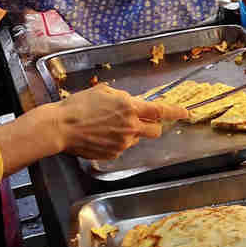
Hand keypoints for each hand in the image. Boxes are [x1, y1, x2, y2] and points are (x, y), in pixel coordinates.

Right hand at [47, 85, 187, 160]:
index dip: (175, 112)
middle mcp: (130, 126)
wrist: (60, 127)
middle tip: (140, 121)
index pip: (160, 110)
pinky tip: (100, 136)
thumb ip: (122, 97)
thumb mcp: (102, 92)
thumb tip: (130, 102)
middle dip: (152, 126)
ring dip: (130, 133)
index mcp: (129, 107)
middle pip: (155, 130)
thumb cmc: (78, 105)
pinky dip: (116, 141)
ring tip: (107, 127)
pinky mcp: (114, 154)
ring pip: (137, 139)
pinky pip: (122, 147)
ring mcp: (123, 142)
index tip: (185, 113)